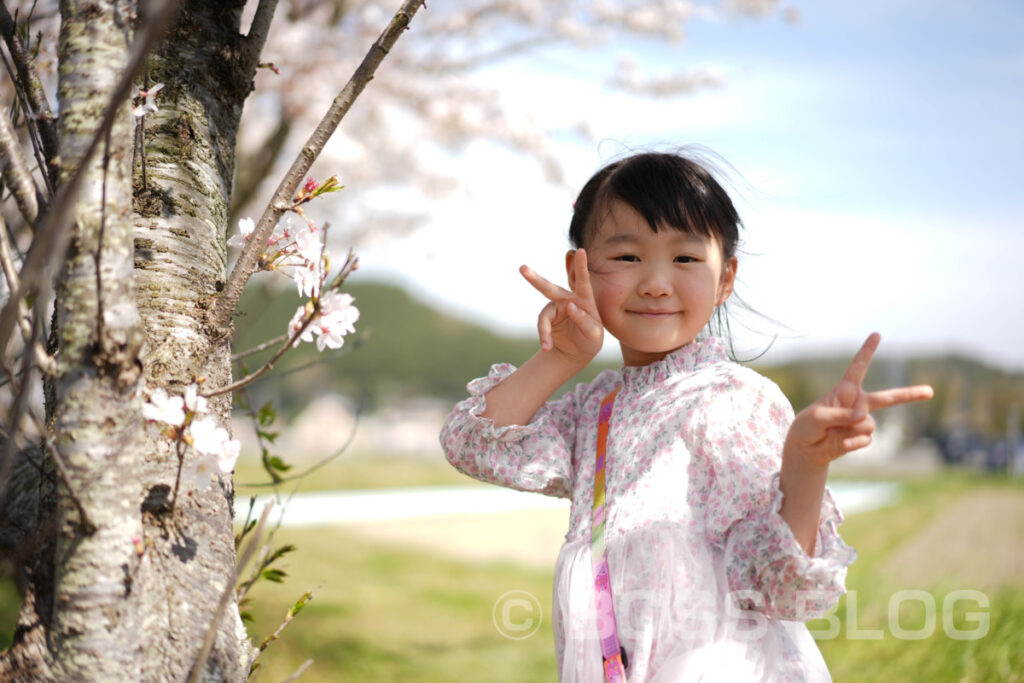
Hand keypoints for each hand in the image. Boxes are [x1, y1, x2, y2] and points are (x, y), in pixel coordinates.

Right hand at [519, 248, 603, 365]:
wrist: (577, 351)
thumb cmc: (590, 339)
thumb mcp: (594, 334)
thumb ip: (585, 320)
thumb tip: (570, 306)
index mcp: (584, 299)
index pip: (582, 281)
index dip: (580, 266)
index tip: (580, 251)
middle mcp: (567, 300)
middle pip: (549, 289)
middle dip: (535, 279)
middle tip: (522, 268)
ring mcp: (555, 309)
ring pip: (544, 315)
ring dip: (544, 330)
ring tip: (547, 345)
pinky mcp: (547, 319)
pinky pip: (543, 327)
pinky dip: (544, 337)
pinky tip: (547, 347)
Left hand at [786, 333, 933, 467]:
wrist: (806, 449)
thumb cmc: (807, 426)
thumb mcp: (818, 417)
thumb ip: (841, 415)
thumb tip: (863, 416)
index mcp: (845, 391)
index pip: (858, 368)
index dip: (867, 351)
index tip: (877, 334)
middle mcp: (857, 404)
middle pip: (887, 398)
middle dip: (910, 395)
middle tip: (930, 392)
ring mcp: (861, 421)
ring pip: (868, 424)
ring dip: (850, 429)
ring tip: (833, 431)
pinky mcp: (861, 437)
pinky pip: (865, 439)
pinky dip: (852, 443)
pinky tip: (841, 443)